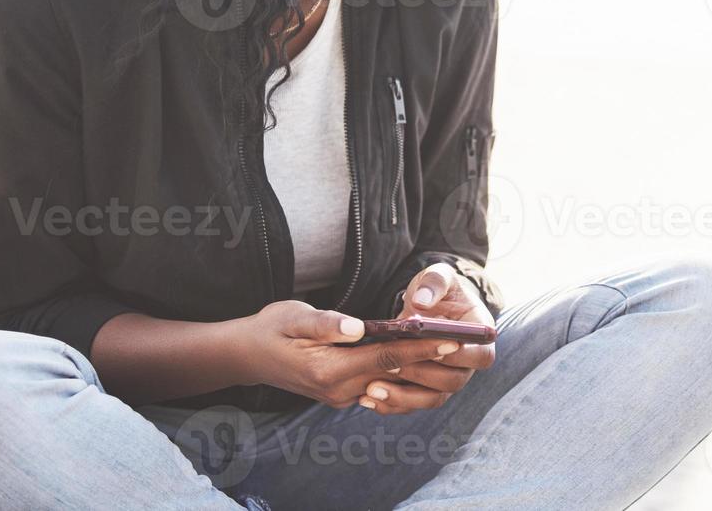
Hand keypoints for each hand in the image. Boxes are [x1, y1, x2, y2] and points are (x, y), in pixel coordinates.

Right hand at [238, 299, 463, 409]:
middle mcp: (338, 389)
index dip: (421, 346)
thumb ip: (327, 323)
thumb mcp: (294, 316)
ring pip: (390, 383)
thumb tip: (359, 327)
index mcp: (328, 369)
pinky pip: (379, 386)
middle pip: (395, 372)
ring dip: (419, 367)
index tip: (451, 337)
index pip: (386, 357)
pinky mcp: (341, 394)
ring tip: (450, 347)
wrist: (247, 355)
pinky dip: (400, 373)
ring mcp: (340, 396)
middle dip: (430, 356)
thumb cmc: (271, 328)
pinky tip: (419, 357)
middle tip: (463, 340)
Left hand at [358, 264, 497, 414]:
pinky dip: (391, 404)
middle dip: (422, 374)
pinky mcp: (427, 388)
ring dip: (404, 396)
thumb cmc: (436, 288)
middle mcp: (467, 363)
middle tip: (392, 365)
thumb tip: (422, 302)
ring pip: (433, 399)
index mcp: (479, 336)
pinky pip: (413, 404)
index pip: (482, 356)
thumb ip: (434, 283)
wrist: (425, 303)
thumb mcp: (438, 276)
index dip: (459, 356)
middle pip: (454, 381)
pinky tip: (367, 398)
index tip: (433, 349)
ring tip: (372, 388)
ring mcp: (447, 378)